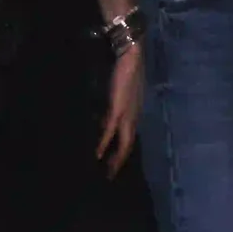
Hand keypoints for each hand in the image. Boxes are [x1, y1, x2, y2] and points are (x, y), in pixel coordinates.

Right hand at [98, 40, 143, 176]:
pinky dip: (104, 143)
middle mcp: (134, 117)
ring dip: (116, 158)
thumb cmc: (127, 71)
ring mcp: (128, 114)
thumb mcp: (120, 93)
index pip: (130, 137)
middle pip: (128, 144)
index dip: (123, 151)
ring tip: (107, 171)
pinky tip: (97, 153)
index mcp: (135, 113)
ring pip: (124, 142)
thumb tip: (104, 122)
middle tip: (110, 174)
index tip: (115, 163)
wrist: (131, 56)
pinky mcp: (119, 109)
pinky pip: (110, 131)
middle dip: (120, 160)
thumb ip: (115, 107)